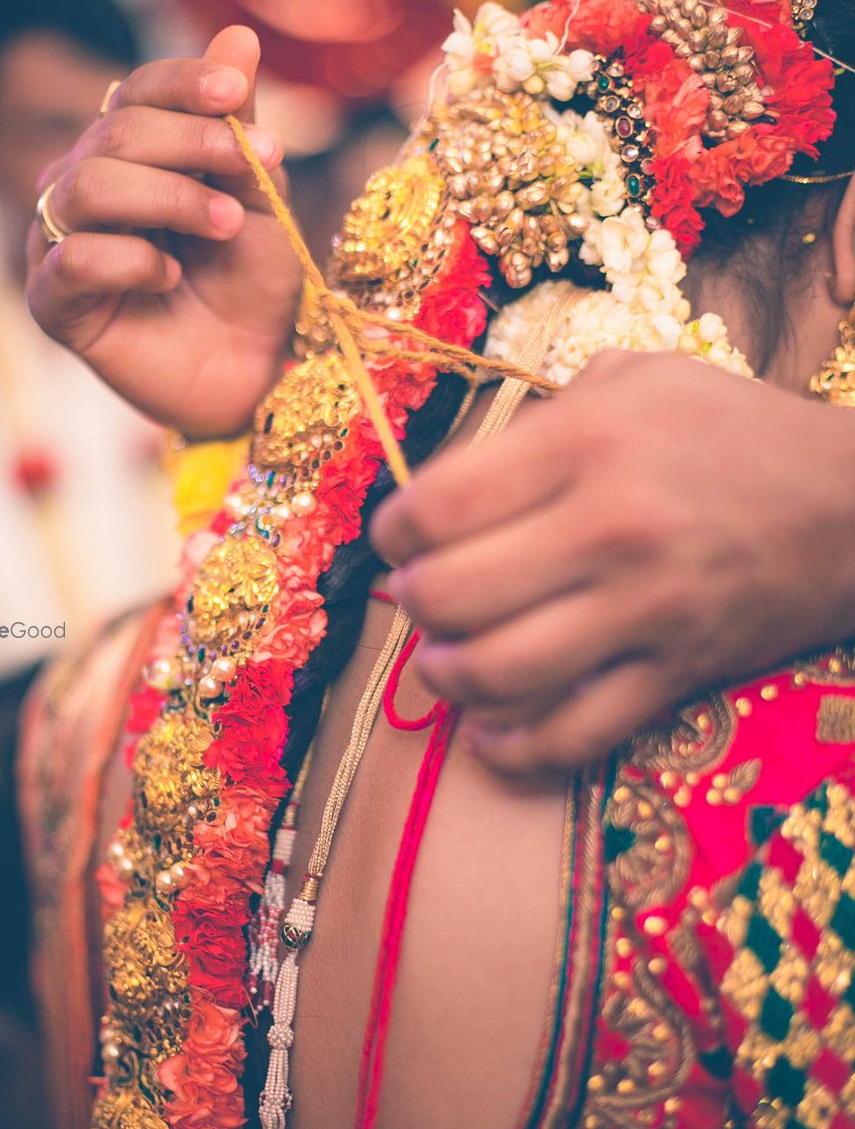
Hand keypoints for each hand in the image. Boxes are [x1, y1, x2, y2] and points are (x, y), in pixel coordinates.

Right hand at [26, 26, 301, 438]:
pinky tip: (168, 277)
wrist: (253, 375)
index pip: (137, 92)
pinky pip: (70, 258)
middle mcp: (84, 188)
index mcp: (131, 156)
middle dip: (192, 141)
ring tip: (225, 226)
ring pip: (86, 185)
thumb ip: (238, 127)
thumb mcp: (258, 200)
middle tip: (258, 168)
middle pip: (114, 132)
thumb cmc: (252, 288)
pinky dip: (128, 259)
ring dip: (167, 195)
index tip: (238, 92)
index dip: (183, 83)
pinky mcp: (55, 304)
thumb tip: (239, 33)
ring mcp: (61, 244)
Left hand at [372, 351, 854, 773]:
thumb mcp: (641, 380)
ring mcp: (646, 609)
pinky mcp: (678, 673)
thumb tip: (453, 483)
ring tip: (444, 662)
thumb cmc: (737, 432)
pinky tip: (489, 732)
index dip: (392, 532)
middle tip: (419, 600)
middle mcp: (609, 527)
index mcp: (587, 441)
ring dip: (447, 678)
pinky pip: (574, 735)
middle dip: (413, 607)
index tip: (396, 540)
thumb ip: (542, 418)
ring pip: (499, 674)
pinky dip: (513, 748)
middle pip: (452, 596)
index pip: (438, 504)